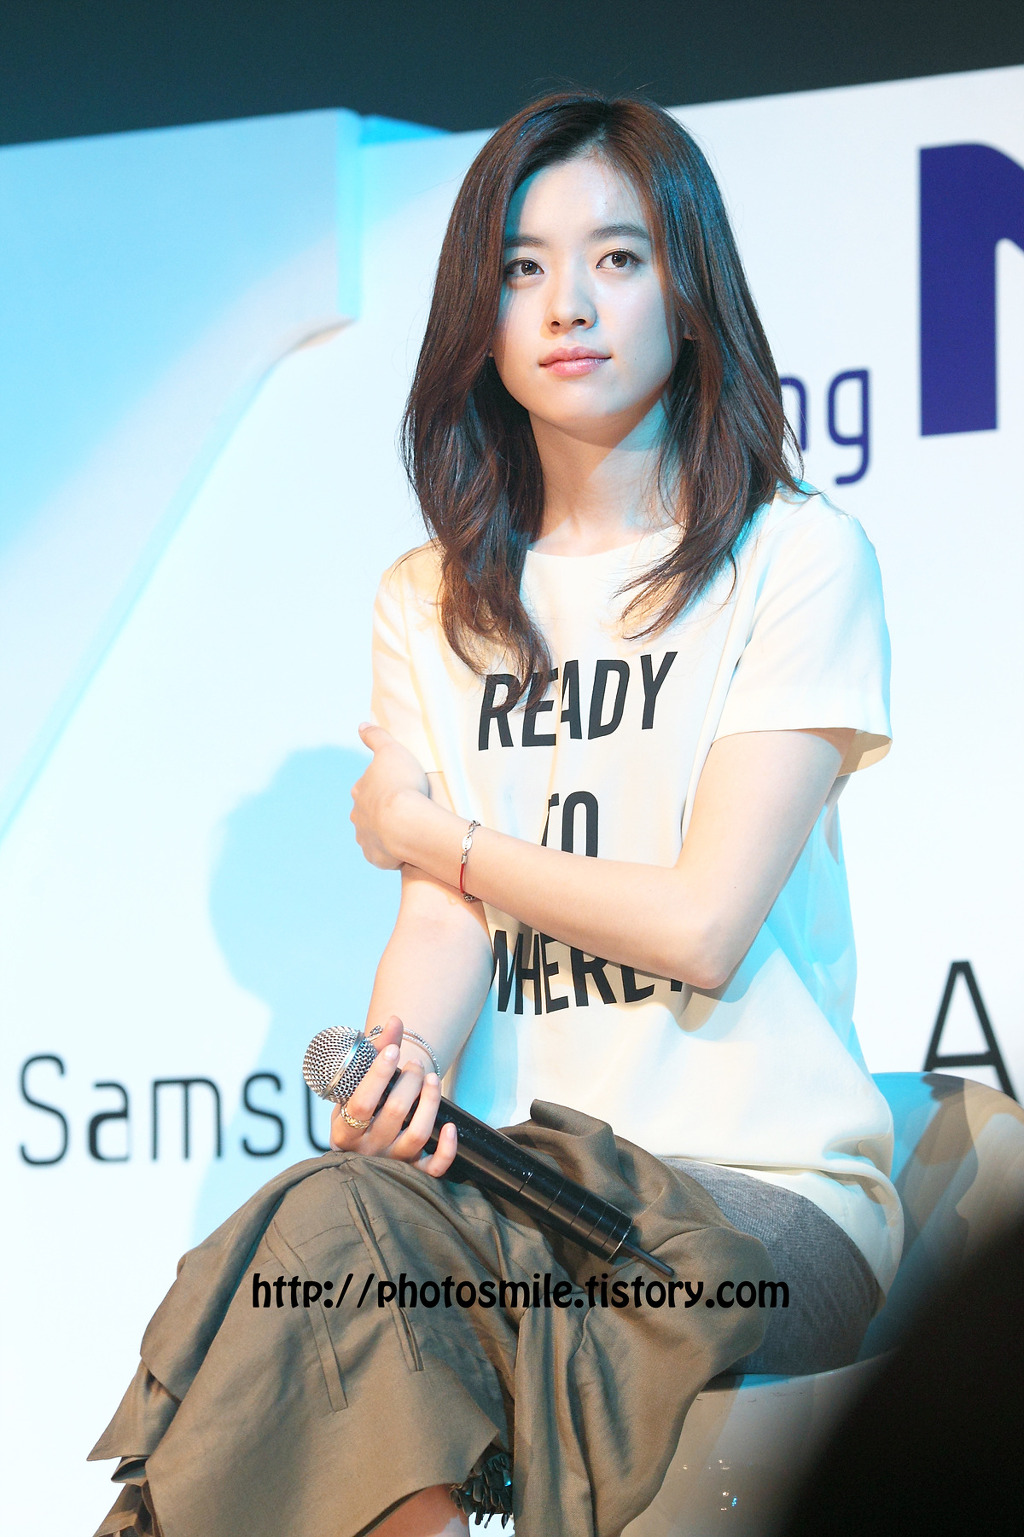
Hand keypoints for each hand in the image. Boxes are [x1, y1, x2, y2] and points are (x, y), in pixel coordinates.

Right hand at [329, 1015, 457, 1176]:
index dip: (379, 1074)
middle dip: (411, 1081)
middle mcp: (367, 1149)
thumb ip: (374, 1054)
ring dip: (430, 1102)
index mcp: (345, 1130)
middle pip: (395, 1113)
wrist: (360, 1148)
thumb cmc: (358, 1112)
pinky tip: (451, 1126)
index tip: (393, 1050)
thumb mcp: (354, 1088)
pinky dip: (447, 1148)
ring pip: (418, 1135)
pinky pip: (433, 1167)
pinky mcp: (411, 1173)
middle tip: (415, 1065)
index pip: (362, 1102)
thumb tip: (395, 1021)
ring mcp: (391, 1163)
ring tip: (432, 1079)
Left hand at [350, 723, 429, 868]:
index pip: (367, 785)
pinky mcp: (375, 857)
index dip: (384, 785)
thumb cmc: (401, 784)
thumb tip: (361, 726)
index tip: (399, 786)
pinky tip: (405, 848)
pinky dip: (391, 852)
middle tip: (405, 809)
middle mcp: (357, 815)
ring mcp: (365, 837)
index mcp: (360, 790)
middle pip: (368, 811)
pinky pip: (382, 854)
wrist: (406, 822)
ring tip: (406, 831)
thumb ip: (376, 737)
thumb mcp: (391, 751)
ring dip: (385, 832)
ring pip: (373, 833)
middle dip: (381, 811)